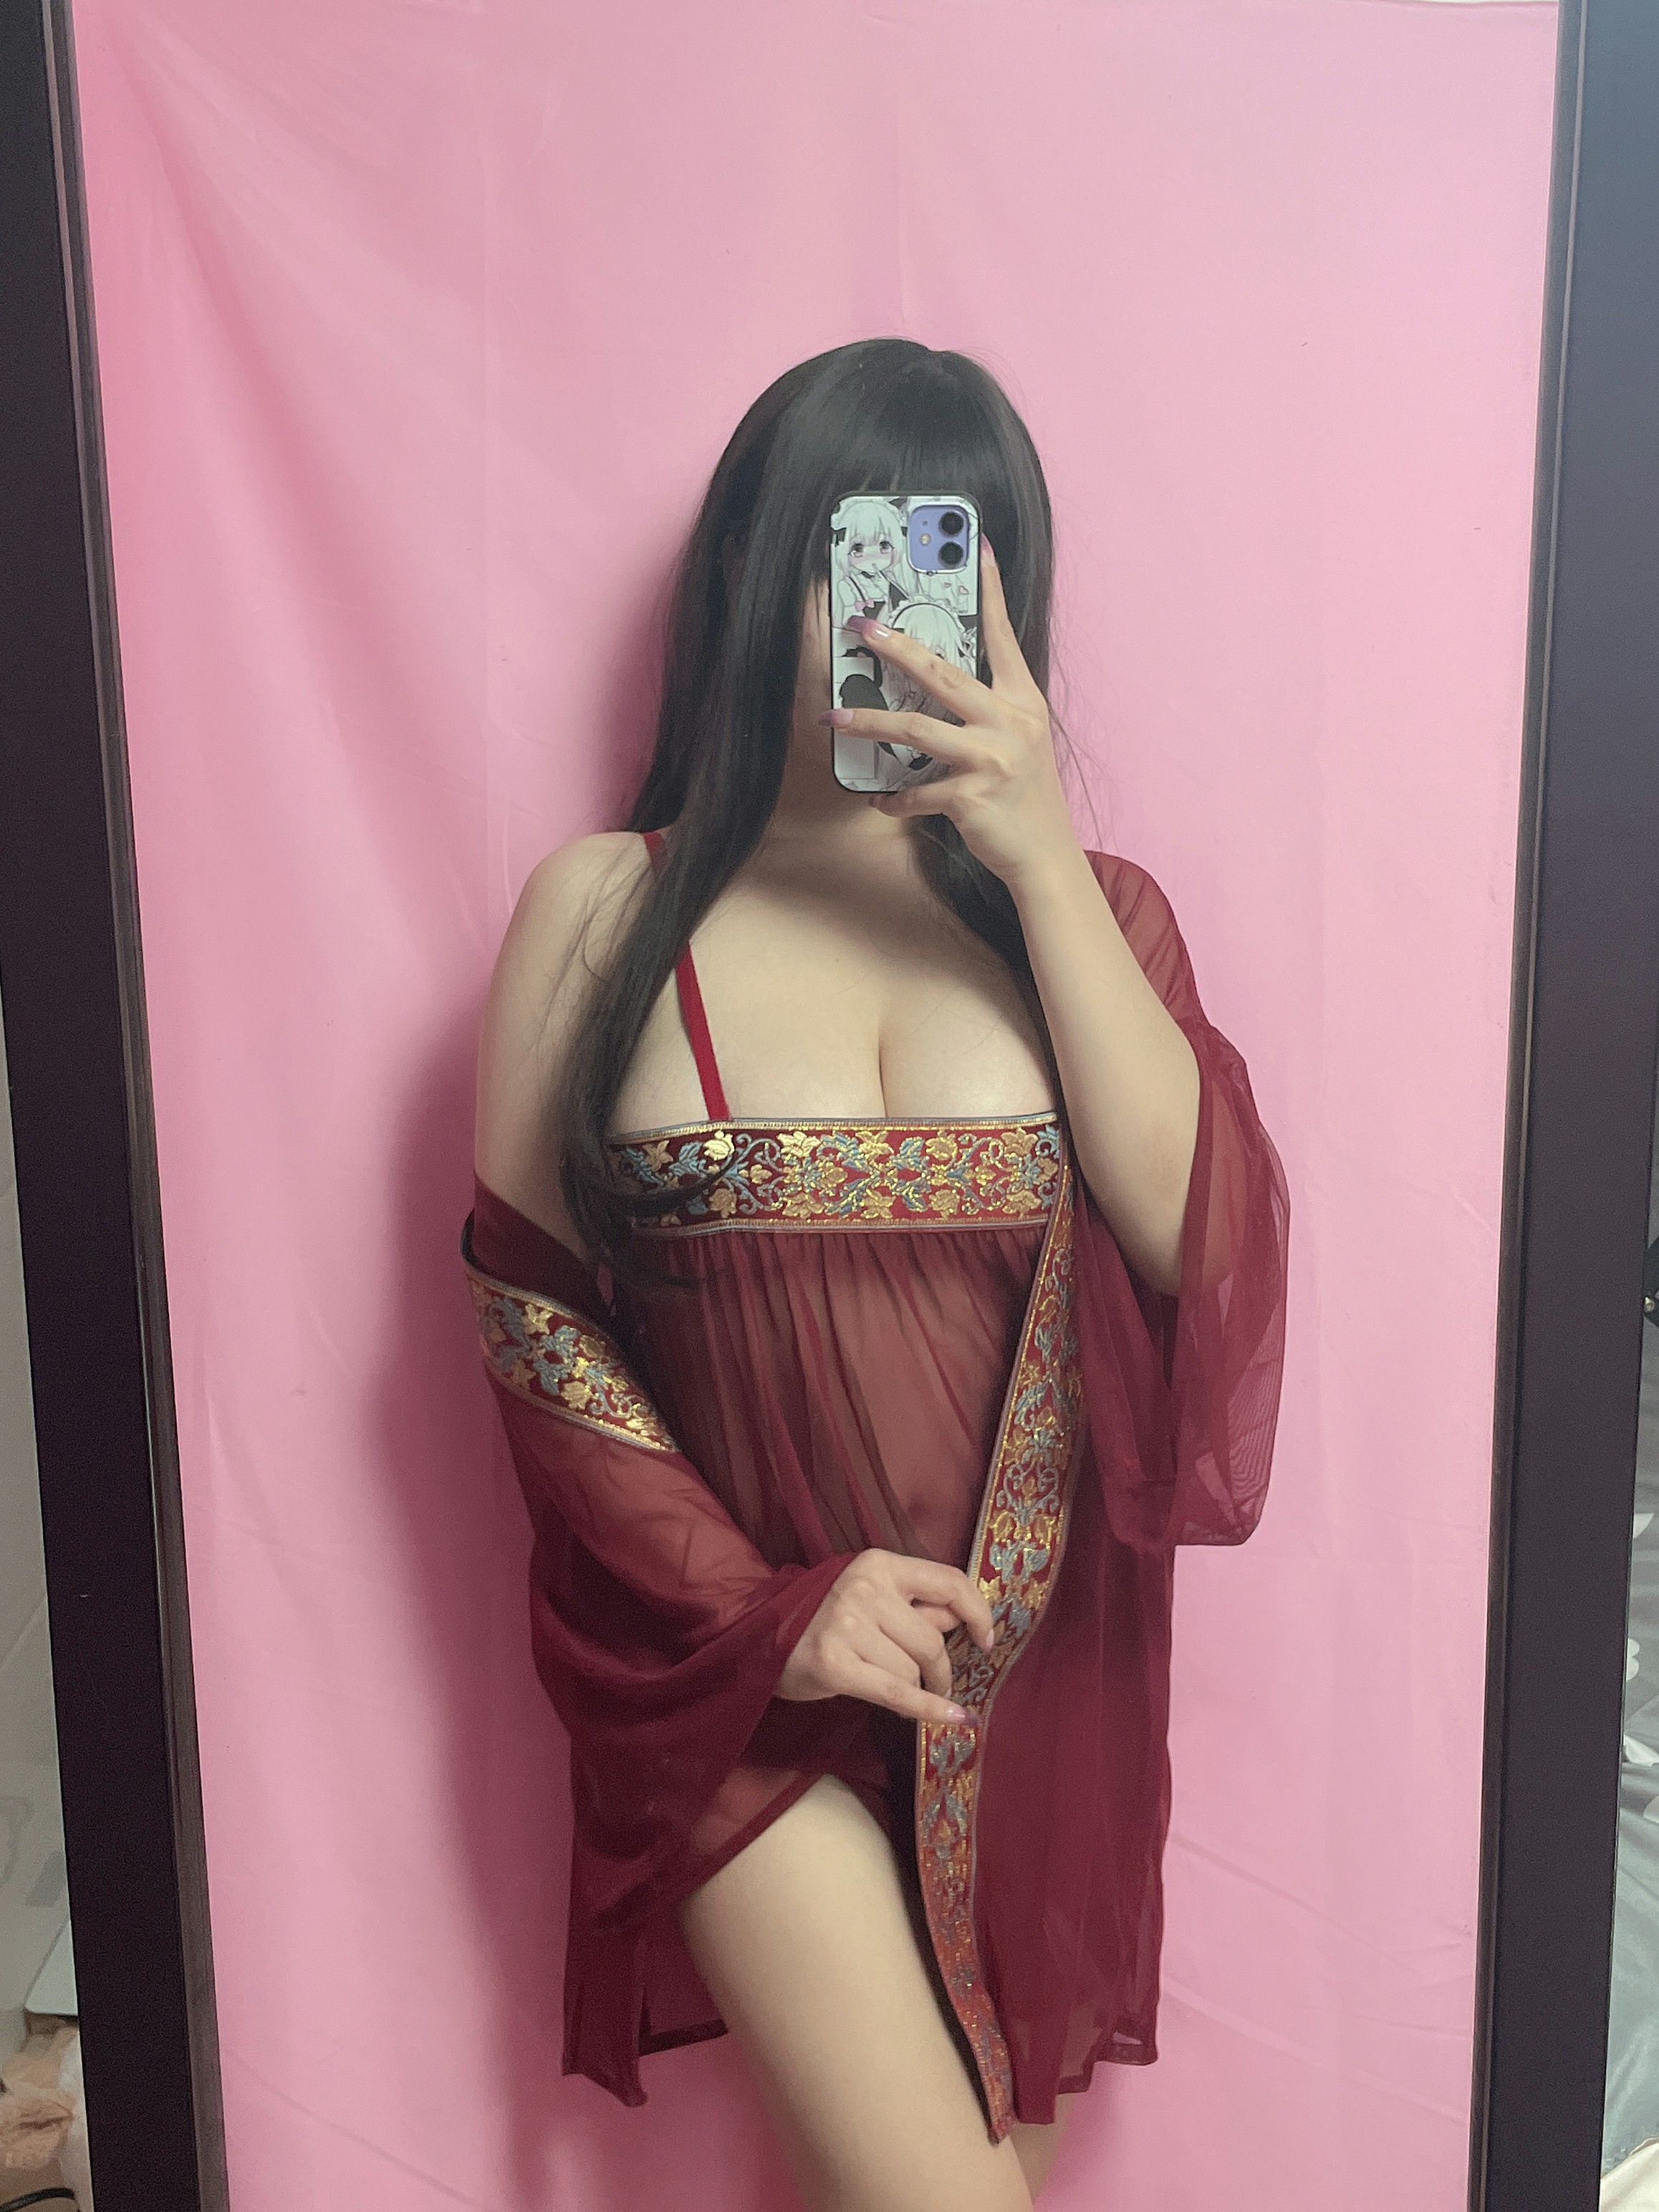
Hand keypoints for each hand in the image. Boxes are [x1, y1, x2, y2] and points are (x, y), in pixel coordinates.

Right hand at [777, 1548, 995, 1725]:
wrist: (759, 1637)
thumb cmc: (822, 1616)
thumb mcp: (869, 1595)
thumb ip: (915, 1603)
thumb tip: (966, 1619)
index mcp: (878, 1564)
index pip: (948, 1582)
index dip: (977, 1613)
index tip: (986, 1639)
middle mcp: (864, 1590)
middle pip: (932, 1640)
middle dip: (939, 1668)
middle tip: (936, 1681)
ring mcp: (847, 1626)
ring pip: (912, 1671)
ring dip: (911, 1686)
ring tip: (884, 1680)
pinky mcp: (835, 1665)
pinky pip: (898, 1694)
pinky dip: (930, 1710)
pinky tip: (955, 1720)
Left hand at [819, 538, 1077, 890]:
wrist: (1046, 857)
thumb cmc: (1027, 798)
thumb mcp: (1021, 743)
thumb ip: (991, 711)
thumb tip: (942, 688)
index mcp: (1023, 702)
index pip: (1003, 636)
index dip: (991, 590)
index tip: (977, 546)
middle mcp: (1010, 722)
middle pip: (942, 673)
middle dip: (896, 647)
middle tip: (861, 627)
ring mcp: (992, 758)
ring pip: (916, 729)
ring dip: (869, 722)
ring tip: (834, 717)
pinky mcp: (972, 796)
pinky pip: (917, 791)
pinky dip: (894, 798)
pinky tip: (881, 801)